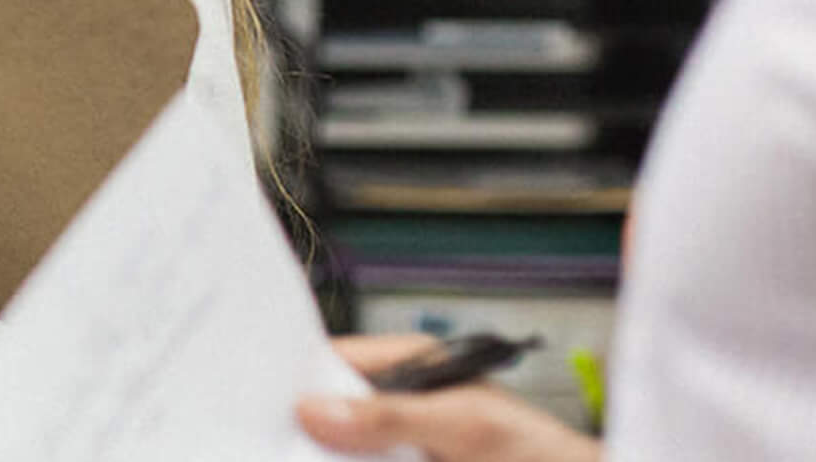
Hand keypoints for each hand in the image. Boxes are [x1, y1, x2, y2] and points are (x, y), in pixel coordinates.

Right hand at [296, 335, 599, 461]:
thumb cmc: (544, 454)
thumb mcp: (466, 426)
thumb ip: (394, 415)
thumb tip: (321, 409)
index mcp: (416, 371)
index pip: (341, 362)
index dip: (304, 379)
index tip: (271, 400)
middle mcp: (403, 410)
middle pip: (335, 416)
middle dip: (309, 431)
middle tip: (277, 444)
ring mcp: (403, 450)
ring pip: (344, 453)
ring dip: (323, 456)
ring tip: (291, 456)